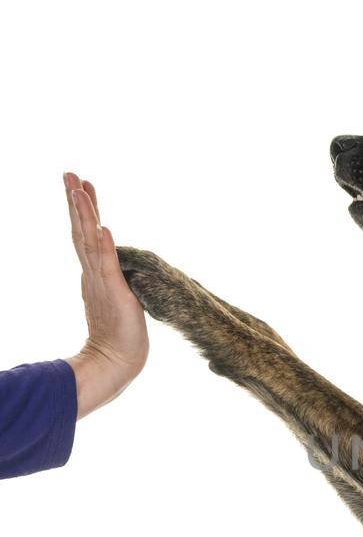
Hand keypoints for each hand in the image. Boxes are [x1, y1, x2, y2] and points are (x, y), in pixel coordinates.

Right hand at [64, 172, 148, 417]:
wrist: (117, 362)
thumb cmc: (119, 335)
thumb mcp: (116, 298)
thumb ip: (111, 281)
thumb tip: (109, 268)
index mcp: (94, 274)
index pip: (87, 235)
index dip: (85, 210)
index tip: (83, 185)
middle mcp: (93, 274)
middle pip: (82, 231)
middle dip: (76, 202)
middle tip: (70, 174)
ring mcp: (102, 282)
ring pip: (90, 241)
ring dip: (87, 215)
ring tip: (80, 189)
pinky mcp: (114, 293)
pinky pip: (108, 265)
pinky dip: (105, 246)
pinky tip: (104, 227)